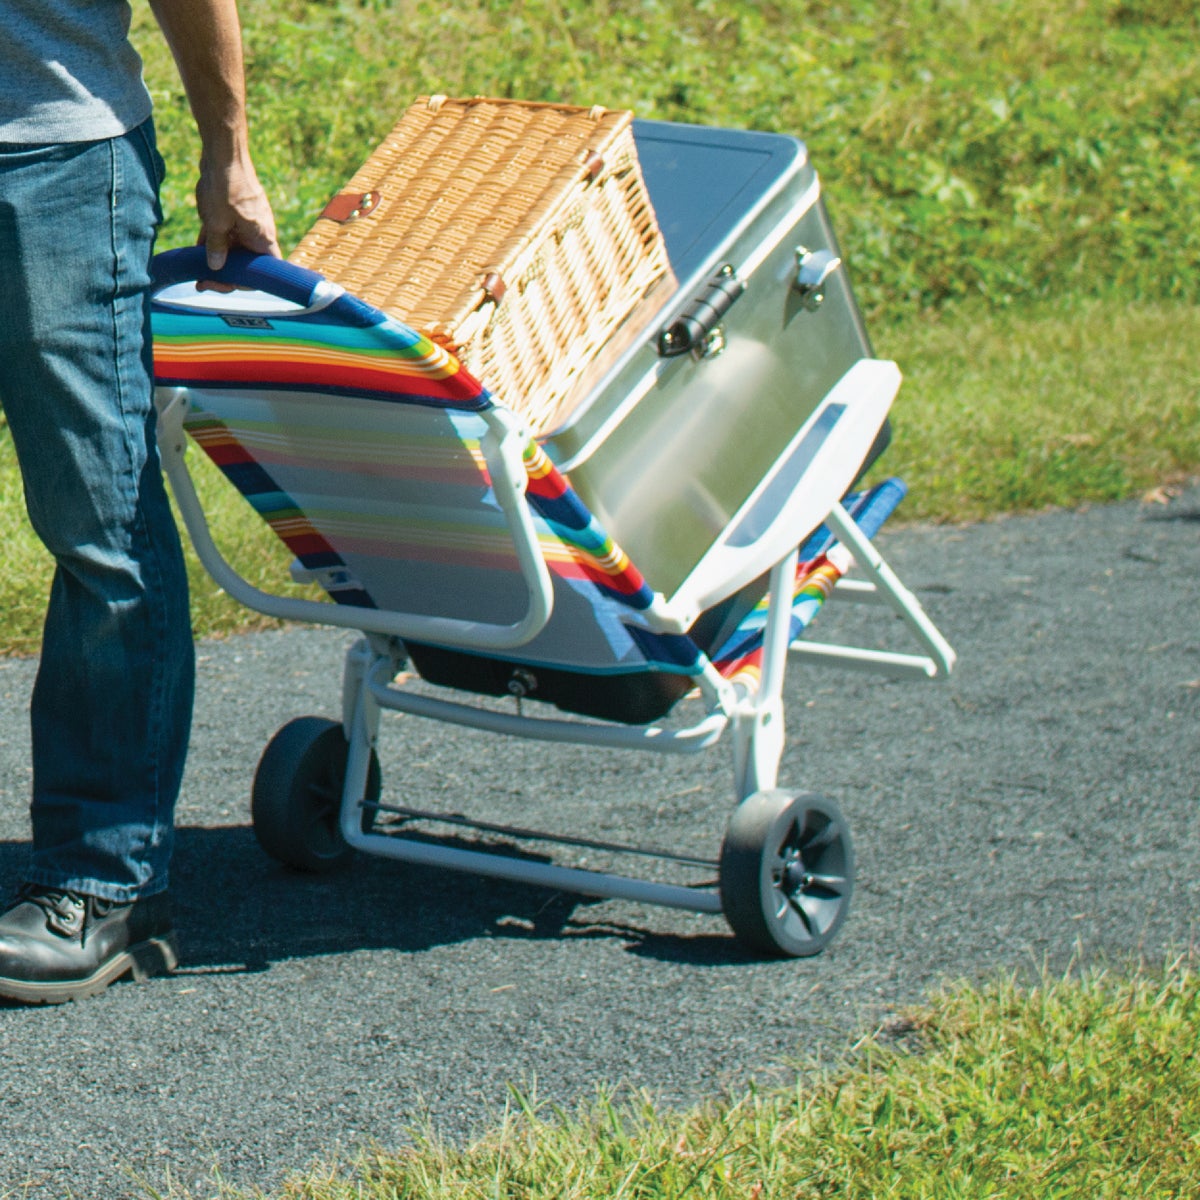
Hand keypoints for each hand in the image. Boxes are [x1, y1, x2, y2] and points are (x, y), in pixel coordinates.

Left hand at [195, 154, 279, 287]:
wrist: (224, 152)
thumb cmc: (227, 186)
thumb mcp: (216, 222)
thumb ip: (216, 247)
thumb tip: (215, 267)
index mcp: (263, 239)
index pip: (263, 273)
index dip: (242, 283)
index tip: (220, 284)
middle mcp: (259, 234)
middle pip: (246, 263)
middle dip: (224, 273)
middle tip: (202, 282)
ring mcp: (247, 223)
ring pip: (234, 248)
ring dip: (217, 259)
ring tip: (196, 269)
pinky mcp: (236, 213)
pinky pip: (227, 234)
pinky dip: (214, 242)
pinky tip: (196, 249)